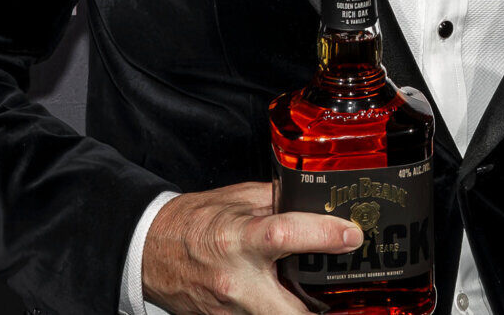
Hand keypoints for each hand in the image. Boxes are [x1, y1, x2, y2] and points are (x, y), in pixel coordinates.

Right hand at [142, 181, 359, 314]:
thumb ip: (279, 202)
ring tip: (314, 295)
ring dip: (302, 311)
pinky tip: (285, 300)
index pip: (287, 235)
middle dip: (323, 307)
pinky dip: (280, 311)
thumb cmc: (193, 223)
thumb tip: (317, 203)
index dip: (325, 234)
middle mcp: (236, 281)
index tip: (352, 234)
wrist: (151, 252)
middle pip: (294, 312)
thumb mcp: (237, 200)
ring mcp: (232, 311)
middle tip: (343, 292)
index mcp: (238, 239)